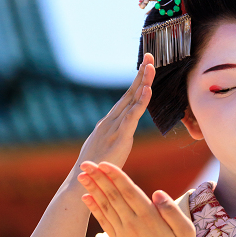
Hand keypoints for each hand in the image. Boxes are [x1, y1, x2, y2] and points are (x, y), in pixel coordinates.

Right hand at [74, 53, 154, 173]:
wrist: (84, 181)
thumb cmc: (95, 166)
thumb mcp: (108, 147)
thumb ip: (116, 136)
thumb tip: (123, 131)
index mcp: (110, 122)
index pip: (127, 97)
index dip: (137, 81)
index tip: (146, 65)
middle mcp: (111, 120)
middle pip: (129, 93)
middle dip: (141, 74)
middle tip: (150, 55)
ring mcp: (114, 127)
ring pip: (131, 101)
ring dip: (142, 83)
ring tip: (151, 67)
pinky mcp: (119, 138)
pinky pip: (132, 117)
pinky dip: (140, 103)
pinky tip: (147, 91)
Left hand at [77, 161, 196, 236]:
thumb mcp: (187, 231)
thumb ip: (172, 211)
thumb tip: (156, 192)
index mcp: (150, 219)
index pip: (129, 193)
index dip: (115, 177)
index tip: (104, 163)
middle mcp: (133, 226)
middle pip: (113, 197)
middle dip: (99, 178)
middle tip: (86, 162)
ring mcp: (124, 235)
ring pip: (106, 208)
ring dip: (93, 190)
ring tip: (81, 175)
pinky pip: (104, 222)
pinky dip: (94, 209)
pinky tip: (85, 197)